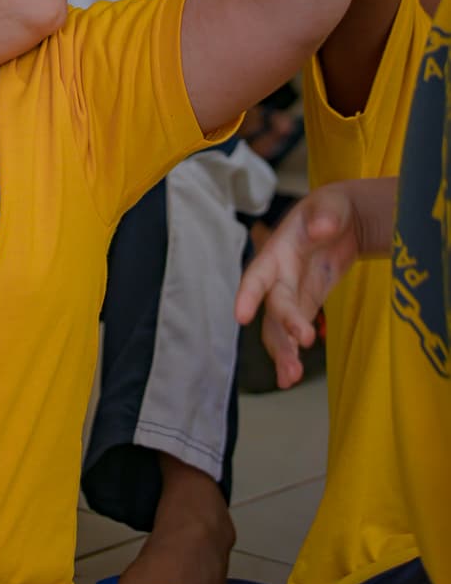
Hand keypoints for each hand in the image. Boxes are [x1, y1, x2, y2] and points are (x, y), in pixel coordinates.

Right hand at [235, 187, 361, 387]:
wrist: (342, 223)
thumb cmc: (331, 209)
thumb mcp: (331, 205)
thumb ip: (326, 215)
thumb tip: (322, 227)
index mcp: (277, 251)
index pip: (258, 274)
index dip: (247, 294)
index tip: (241, 315)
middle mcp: (277, 277)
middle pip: (273, 308)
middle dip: (284, 328)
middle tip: (303, 342)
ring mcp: (290, 295)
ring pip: (277, 329)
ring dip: (282, 352)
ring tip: (289, 378)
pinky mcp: (305, 307)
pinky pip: (293, 335)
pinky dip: (291, 354)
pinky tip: (289, 378)